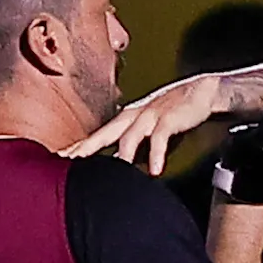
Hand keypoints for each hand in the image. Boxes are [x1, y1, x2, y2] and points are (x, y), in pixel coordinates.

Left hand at [72, 73, 223, 174]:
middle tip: (68, 162)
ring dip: (121, 155)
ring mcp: (150, 115)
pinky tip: (155, 171)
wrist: (202, 90)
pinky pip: (160, 138)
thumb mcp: (150, 128)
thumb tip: (120, 167)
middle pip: (104, 134)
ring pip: (129, 136)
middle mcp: (133, 115)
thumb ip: (136, 145)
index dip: (79, 147)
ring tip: (112, 172)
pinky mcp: (169, 118)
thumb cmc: (175, 111)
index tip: (60, 159)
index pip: (98, 135)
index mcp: (127, 118)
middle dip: (86, 148)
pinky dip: (157, 154)